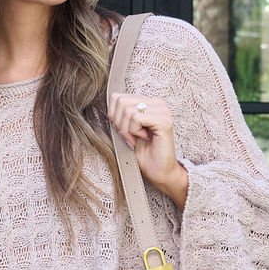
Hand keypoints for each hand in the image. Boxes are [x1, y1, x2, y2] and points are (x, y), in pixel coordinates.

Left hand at [108, 91, 188, 206]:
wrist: (159, 172)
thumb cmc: (144, 155)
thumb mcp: (125, 131)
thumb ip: (119, 117)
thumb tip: (104, 108)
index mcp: (148, 102)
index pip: (117, 97)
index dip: (114, 116)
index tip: (124, 132)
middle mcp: (156, 103)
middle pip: (120, 101)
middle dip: (119, 123)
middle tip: (130, 137)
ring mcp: (162, 110)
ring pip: (127, 110)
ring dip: (127, 130)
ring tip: (136, 139)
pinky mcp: (164, 121)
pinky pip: (136, 119)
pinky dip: (134, 132)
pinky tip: (144, 138)